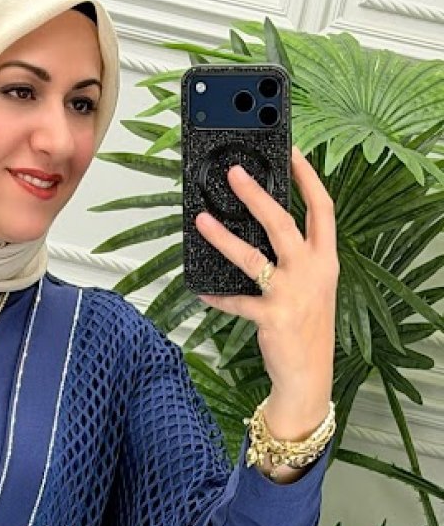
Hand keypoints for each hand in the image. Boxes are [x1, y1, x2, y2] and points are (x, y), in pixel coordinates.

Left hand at [194, 145, 337, 433]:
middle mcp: (312, 271)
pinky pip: (235, 302)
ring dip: (222, 237)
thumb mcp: (313, 286)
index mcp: (325, 259)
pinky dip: (216, 296)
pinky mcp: (270, 317)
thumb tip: (261, 229)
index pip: (322, 208)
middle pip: (283, 222)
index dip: (307, 178)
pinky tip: (201, 290)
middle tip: (234, 173)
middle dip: (257, 195)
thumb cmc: (307, 326)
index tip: (291, 151)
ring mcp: (291, 294)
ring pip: (252, 257)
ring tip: (200, 220)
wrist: (309, 374)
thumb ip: (296, 259)